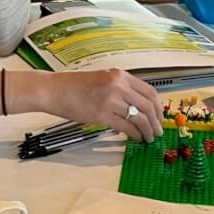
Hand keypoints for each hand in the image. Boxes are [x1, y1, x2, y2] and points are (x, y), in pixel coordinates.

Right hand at [35, 69, 162, 140]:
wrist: (54, 90)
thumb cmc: (74, 86)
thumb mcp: (102, 79)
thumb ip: (120, 89)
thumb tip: (137, 106)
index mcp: (120, 75)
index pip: (149, 92)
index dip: (158, 107)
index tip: (159, 117)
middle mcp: (118, 85)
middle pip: (148, 106)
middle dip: (156, 121)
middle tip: (158, 131)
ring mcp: (110, 100)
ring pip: (139, 118)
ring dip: (147, 130)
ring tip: (149, 138)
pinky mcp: (102, 114)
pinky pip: (126, 126)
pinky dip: (135, 134)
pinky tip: (136, 138)